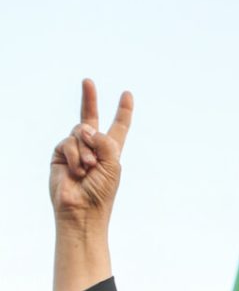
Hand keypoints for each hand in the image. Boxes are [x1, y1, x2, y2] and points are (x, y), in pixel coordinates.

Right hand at [50, 79, 133, 228]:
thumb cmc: (102, 191)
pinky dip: (76, 156)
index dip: (123, 111)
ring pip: (80, 132)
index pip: (118, 126)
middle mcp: (92, 147)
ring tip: (89, 169)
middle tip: (88, 80)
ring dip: (87, 150)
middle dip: (89, 99)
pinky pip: (68, 143)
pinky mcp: (60, 155)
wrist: (82, 210)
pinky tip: (77, 171)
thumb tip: (85, 127)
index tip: (127, 94)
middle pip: (90, 118)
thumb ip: (105, 141)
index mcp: (111, 150)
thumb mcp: (113, 163)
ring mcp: (75, 150)